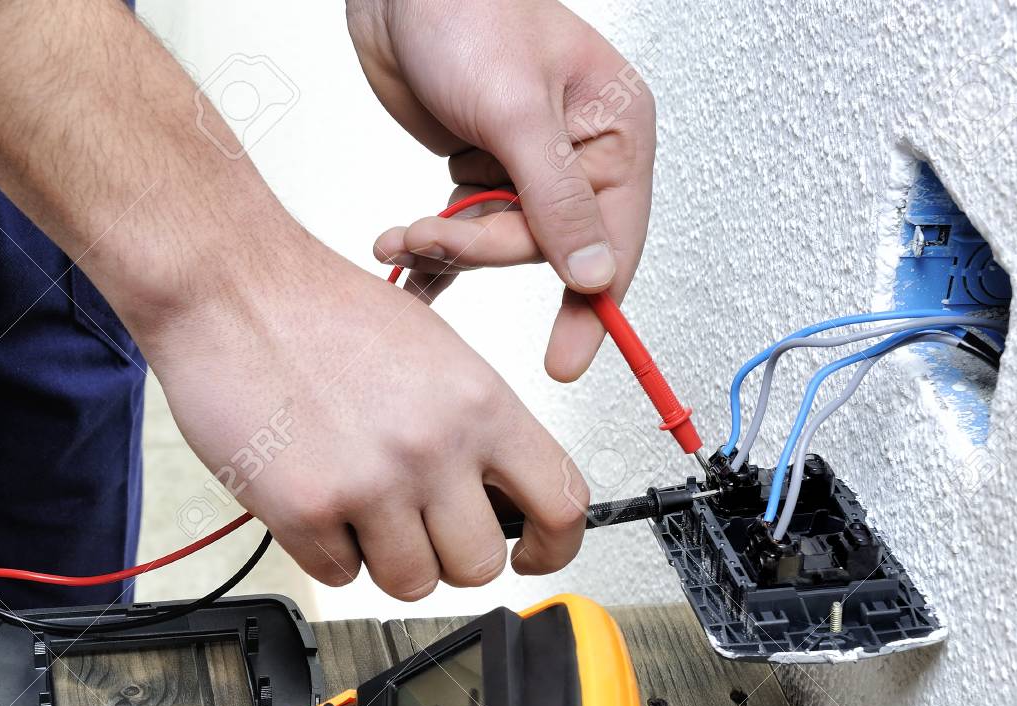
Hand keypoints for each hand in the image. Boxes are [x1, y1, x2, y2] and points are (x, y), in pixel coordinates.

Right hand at [139, 226, 587, 599]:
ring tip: (361, 509)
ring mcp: (371, 483)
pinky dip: (327, 550)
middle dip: (450, 558)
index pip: (561, 503)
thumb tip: (501, 495)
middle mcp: (435, 446)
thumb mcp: (436, 353)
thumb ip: (477, 427)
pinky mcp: (305, 510)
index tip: (533, 554)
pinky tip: (315, 498)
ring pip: (413, 584)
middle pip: (480, 566)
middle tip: (422, 530)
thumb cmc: (322, 311)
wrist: (231, 287)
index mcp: (480, 403)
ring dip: (388, 560)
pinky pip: (340, 574)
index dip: (554, 547)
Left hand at [347, 0, 655, 381]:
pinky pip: (469, 234)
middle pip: (544, 249)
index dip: (591, 304)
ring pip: (499, 246)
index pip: (613, 239)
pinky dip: (438, 252)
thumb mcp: (515, 110)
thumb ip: (556, 199)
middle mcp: (578, 156)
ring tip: (401, 235)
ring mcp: (528, 168)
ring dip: (448, 248)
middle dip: (483, 250)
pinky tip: (410, 266)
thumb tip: (595, 276)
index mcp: (614, 133)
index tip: (568, 360)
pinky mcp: (482, 173)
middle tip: (432, 242)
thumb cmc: (466, 12)